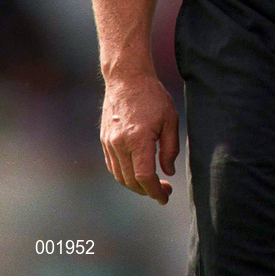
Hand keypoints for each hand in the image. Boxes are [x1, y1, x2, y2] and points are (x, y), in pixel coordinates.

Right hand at [100, 74, 179, 204]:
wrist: (127, 78)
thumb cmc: (152, 96)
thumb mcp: (170, 119)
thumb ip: (170, 148)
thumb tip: (168, 172)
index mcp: (139, 139)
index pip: (145, 177)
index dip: (155, 191)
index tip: (165, 197)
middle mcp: (120, 144)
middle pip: (131, 181)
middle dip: (147, 191)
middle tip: (163, 190)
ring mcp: (110, 142)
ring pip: (120, 176)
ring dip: (135, 185)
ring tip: (151, 183)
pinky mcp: (104, 139)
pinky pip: (113, 165)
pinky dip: (124, 174)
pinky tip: (136, 171)